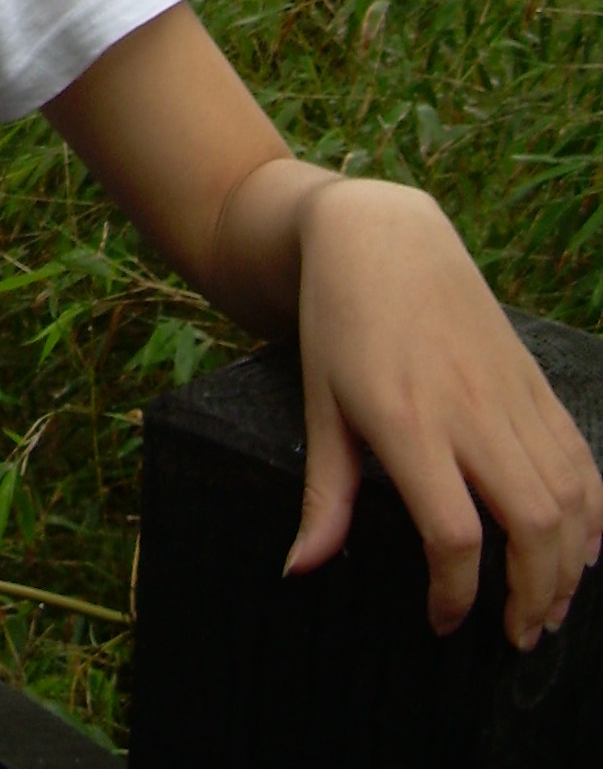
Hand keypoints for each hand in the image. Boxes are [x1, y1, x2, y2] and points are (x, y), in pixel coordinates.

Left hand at [285, 176, 602, 649]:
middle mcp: (469, 411)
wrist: (380, 238)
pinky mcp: (532, 380)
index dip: (456, 592)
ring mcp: (509, 393)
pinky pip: (579, 456)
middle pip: (532, 524)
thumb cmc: (338, 323)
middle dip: (534, 595)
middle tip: (516, 635)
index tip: (443, 622)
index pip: (454, 532)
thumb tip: (300, 570)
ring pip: (568, 497)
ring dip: (571, 565)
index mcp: (408, 422)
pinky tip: (586, 550)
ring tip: (551, 609)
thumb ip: (325, 496)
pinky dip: (594, 510)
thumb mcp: (320, 407)